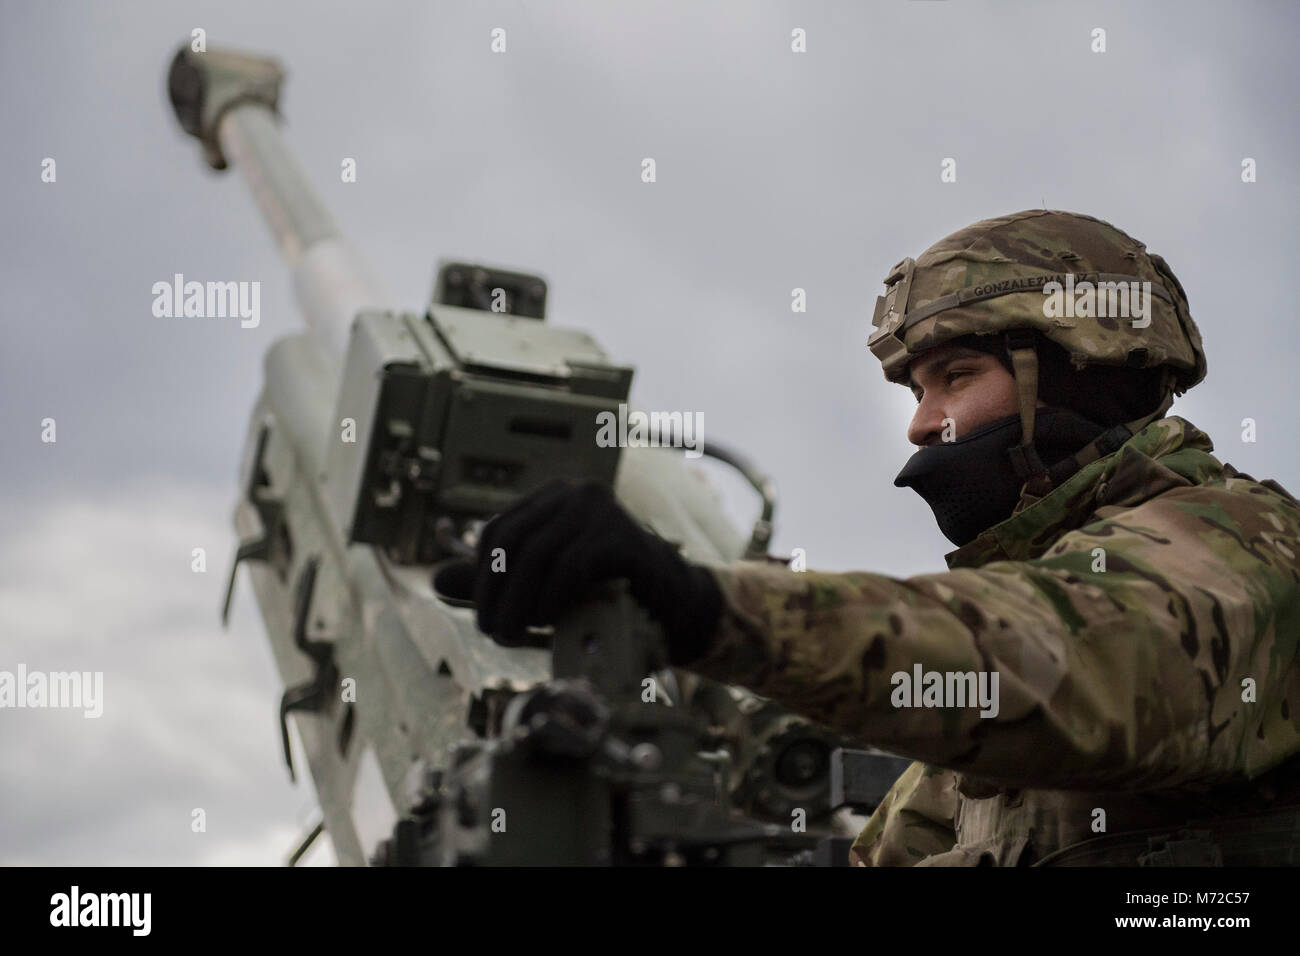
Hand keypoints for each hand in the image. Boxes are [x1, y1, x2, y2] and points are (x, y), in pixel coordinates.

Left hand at [472, 479, 722, 663]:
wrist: (672, 603)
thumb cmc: (606, 593)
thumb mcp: (546, 586)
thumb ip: (499, 580)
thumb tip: (438, 581)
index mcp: (554, 498)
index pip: (498, 530)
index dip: (481, 574)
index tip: (481, 614)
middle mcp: (576, 493)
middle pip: (512, 540)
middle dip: (494, 591)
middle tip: (491, 632)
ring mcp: (601, 509)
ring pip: (537, 554)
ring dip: (517, 602)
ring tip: (510, 636)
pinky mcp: (621, 535)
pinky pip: (570, 566)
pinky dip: (550, 598)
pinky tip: (545, 622)